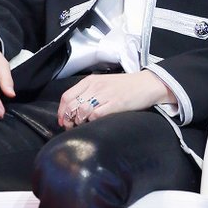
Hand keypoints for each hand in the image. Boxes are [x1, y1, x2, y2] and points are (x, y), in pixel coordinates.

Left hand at [57, 70, 175, 129]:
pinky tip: (95, 122)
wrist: (146, 84)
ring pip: (81, 111)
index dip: (61, 111)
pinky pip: (96, 115)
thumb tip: (74, 108)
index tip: (62, 120)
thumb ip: (89, 92)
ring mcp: (105, 95)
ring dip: (79, 121)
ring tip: (82, 125)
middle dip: (67, 119)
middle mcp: (95, 86)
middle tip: (70, 126)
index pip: (66, 96)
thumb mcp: (103, 83)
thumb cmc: (125, 86)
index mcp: (90, 81)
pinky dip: (92, 121)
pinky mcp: (115, 104)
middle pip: (71, 105)